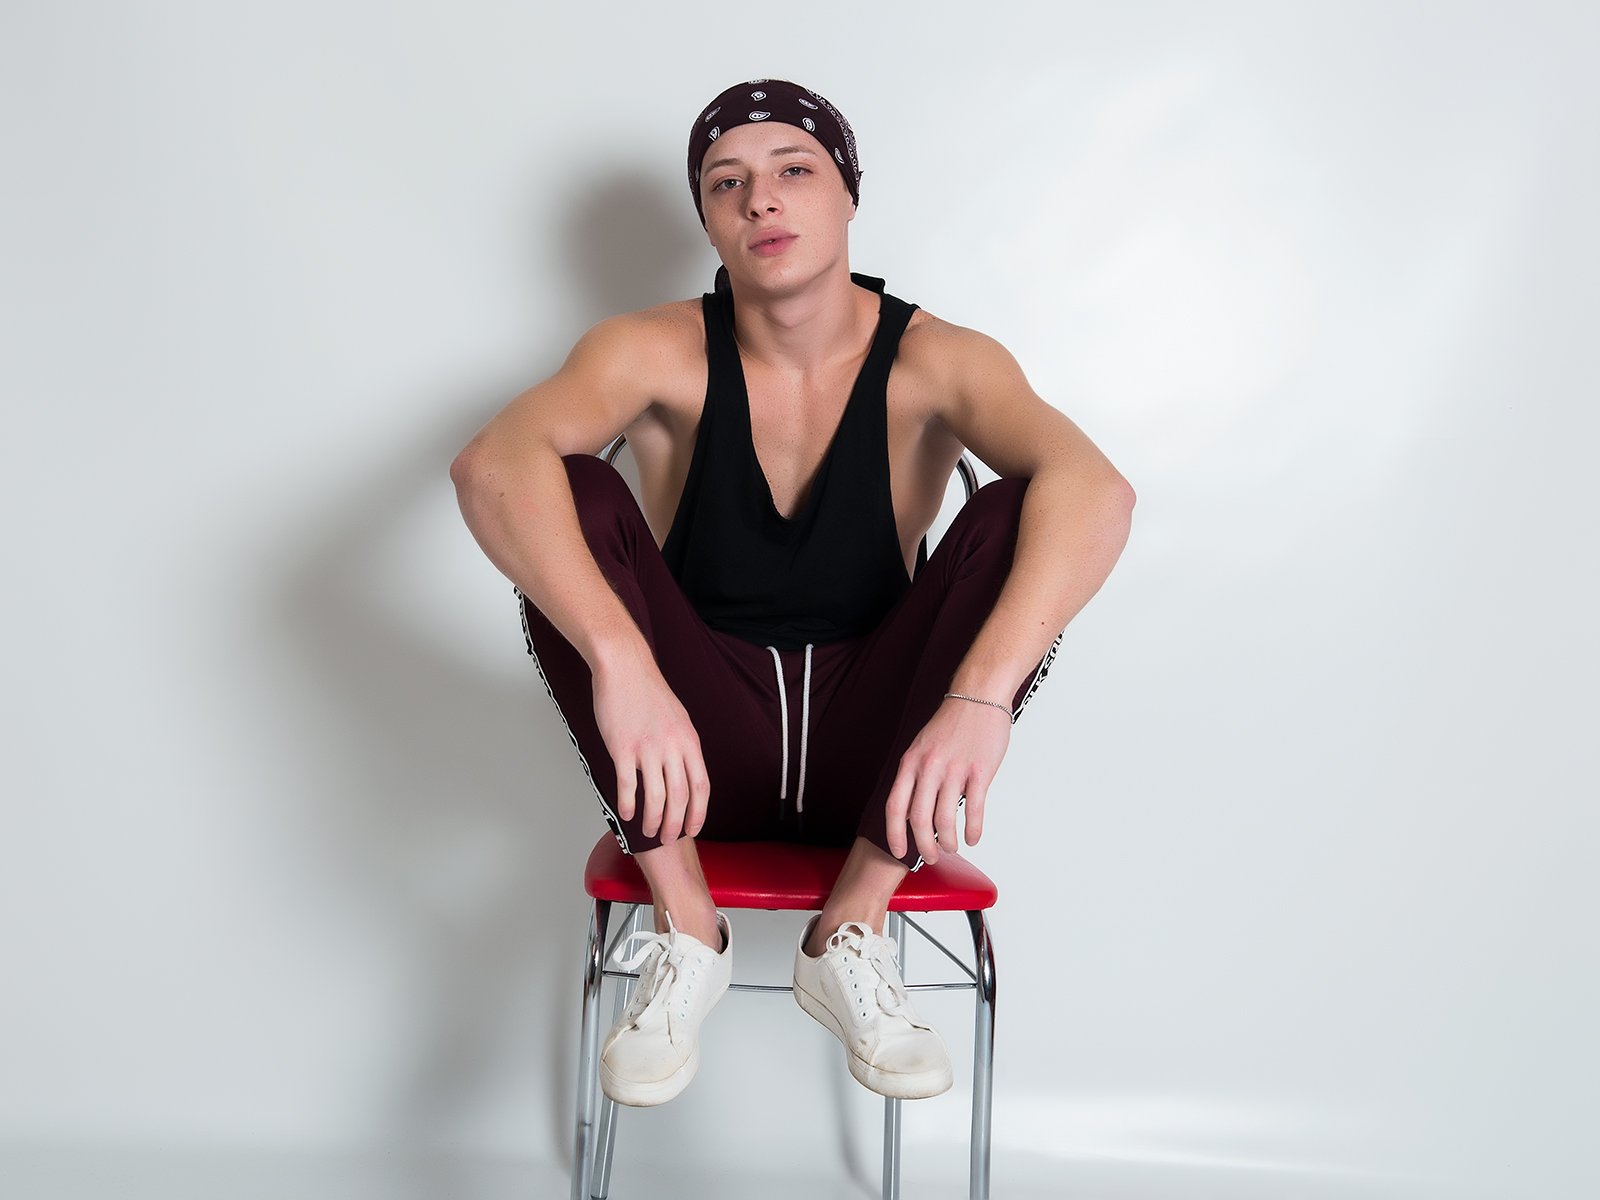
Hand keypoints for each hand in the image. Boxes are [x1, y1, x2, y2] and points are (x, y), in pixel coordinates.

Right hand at [590, 652, 709, 843]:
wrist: (625, 667)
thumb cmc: (648, 692)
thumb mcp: (678, 719)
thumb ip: (682, 746)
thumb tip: (683, 772)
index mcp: (689, 741)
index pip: (701, 786)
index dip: (698, 812)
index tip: (693, 829)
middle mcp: (672, 746)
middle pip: (680, 796)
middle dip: (675, 823)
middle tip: (669, 838)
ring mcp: (647, 748)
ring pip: (655, 796)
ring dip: (653, 820)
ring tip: (648, 831)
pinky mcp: (622, 747)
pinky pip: (627, 784)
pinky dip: (628, 804)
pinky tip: (627, 814)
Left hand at [884, 696, 1010, 864]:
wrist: (979, 696)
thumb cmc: (952, 723)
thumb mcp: (922, 745)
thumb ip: (916, 774)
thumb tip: (914, 807)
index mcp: (911, 762)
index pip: (895, 806)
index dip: (895, 834)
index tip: (899, 851)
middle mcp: (929, 767)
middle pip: (919, 819)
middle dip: (924, 845)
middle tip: (931, 856)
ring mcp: (955, 769)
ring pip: (946, 818)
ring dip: (948, 841)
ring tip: (952, 847)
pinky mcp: (979, 771)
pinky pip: (975, 809)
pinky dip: (973, 829)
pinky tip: (973, 837)